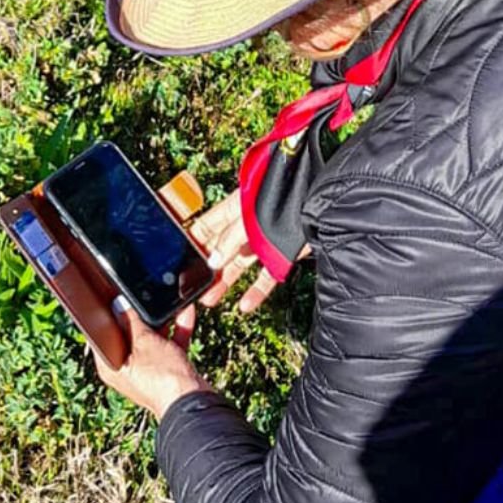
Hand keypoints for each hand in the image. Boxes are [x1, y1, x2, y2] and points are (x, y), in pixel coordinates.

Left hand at [93, 300, 210, 420]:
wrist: (193, 400)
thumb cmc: (162, 380)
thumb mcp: (144, 342)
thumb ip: (132, 321)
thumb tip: (120, 305)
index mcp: (111, 367)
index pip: (105, 336)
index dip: (110, 316)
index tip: (115, 299)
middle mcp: (127, 370)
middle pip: (131, 335)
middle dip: (140, 317)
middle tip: (143, 298)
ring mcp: (149, 369)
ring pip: (153, 338)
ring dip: (163, 321)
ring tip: (166, 301)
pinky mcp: (168, 369)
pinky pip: (170, 344)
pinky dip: (177, 330)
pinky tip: (184, 313)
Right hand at [190, 188, 309, 313]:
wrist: (323, 203)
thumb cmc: (284, 197)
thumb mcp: (249, 218)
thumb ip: (230, 240)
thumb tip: (212, 262)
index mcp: (235, 208)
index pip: (206, 227)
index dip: (192, 242)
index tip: (180, 260)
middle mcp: (247, 224)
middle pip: (221, 250)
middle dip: (206, 268)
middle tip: (193, 287)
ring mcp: (265, 240)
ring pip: (240, 264)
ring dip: (225, 282)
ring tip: (210, 299)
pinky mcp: (283, 254)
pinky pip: (266, 276)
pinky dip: (256, 291)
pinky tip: (245, 305)